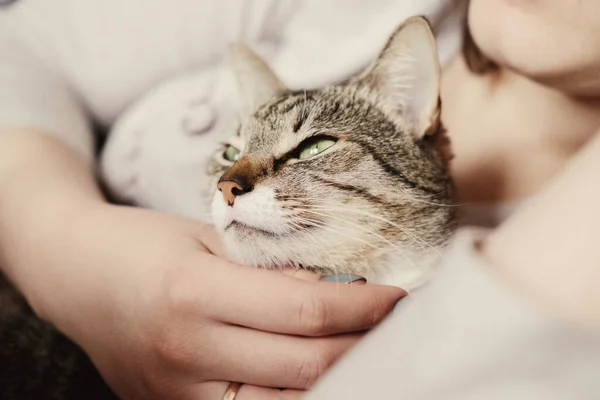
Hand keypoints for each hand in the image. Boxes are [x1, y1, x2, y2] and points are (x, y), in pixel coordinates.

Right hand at [26, 205, 404, 399]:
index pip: (305, 312)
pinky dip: (295, 399)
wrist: (77, 276)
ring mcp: (178, 394)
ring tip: (367, 352)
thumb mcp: (208, 239)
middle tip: (395, 324)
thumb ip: (270, 267)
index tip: (397, 297)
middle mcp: (186, 353)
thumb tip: (339, 289)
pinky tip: (320, 377)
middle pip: (305, 366)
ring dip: (339, 380)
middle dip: (364, 345)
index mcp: (194, 294)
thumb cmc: (144, 245)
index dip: (364, 307)